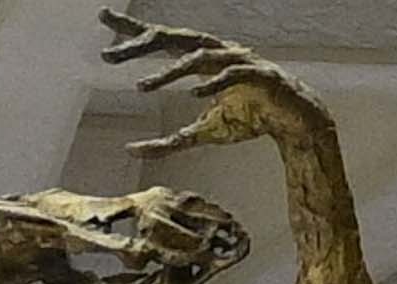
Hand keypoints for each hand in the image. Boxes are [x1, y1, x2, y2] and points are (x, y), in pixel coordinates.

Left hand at [104, 14, 326, 156]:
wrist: (293, 122)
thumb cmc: (247, 120)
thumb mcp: (200, 134)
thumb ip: (167, 142)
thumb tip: (129, 150)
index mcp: (202, 58)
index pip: (162, 39)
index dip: (133, 31)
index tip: (103, 20)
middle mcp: (217, 51)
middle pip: (174, 38)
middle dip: (140, 43)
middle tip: (108, 55)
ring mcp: (238, 60)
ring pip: (199, 56)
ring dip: (169, 71)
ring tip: (142, 87)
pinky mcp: (260, 75)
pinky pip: (234, 73)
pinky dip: (214, 82)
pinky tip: (194, 93)